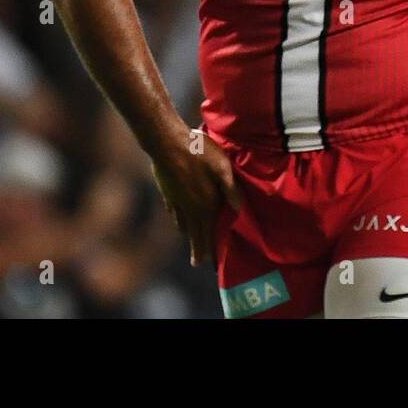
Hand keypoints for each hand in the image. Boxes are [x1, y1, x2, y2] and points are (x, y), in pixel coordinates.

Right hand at [151, 129, 241, 266]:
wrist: (166, 142)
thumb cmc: (199, 153)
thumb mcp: (222, 168)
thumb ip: (231, 189)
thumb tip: (240, 209)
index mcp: (204, 205)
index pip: (207, 234)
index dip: (210, 250)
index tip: (210, 264)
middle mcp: (188, 208)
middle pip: (194, 234)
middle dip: (198, 249)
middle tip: (198, 262)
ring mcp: (175, 201)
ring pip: (182, 224)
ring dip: (188, 234)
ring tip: (191, 240)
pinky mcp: (167, 192)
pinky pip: (174, 212)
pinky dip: (178, 220)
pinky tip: (178, 218)